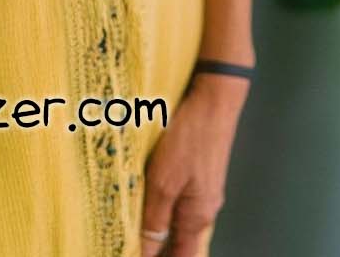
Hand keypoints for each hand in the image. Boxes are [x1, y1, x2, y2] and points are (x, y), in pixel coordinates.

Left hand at [139, 73, 248, 255]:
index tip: (132, 253)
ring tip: (128, 217)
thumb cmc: (191, 137)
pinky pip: (178, 198)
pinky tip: (141, 191)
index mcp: (198, 218)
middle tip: (125, 237)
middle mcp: (203, 209)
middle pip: (179, 242)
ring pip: (176, 219)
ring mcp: (202, 191)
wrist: (213, 99)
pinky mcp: (198, 173)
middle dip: (153, 245)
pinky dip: (160, 202)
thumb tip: (145, 251)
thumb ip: (154, 218)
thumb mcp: (164, 181)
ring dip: (154, 222)